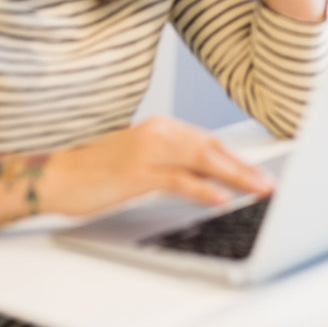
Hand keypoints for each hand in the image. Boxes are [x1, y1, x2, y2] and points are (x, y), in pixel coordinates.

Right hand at [41, 116, 273, 215]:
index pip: (210, 142)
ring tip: (257, 190)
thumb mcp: (142, 162)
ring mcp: (148, 151)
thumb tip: (211, 179)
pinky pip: (177, 180)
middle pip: (213, 148)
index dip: (239, 158)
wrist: (57, 175)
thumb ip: (174, 164)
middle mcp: (159, 133)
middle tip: (269, 184)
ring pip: (202, 160)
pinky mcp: (137, 173)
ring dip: (235, 176)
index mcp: (162, 128)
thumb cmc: (98, 171)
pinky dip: (203, 188)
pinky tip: (221, 198)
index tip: (262, 173)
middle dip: (245, 168)